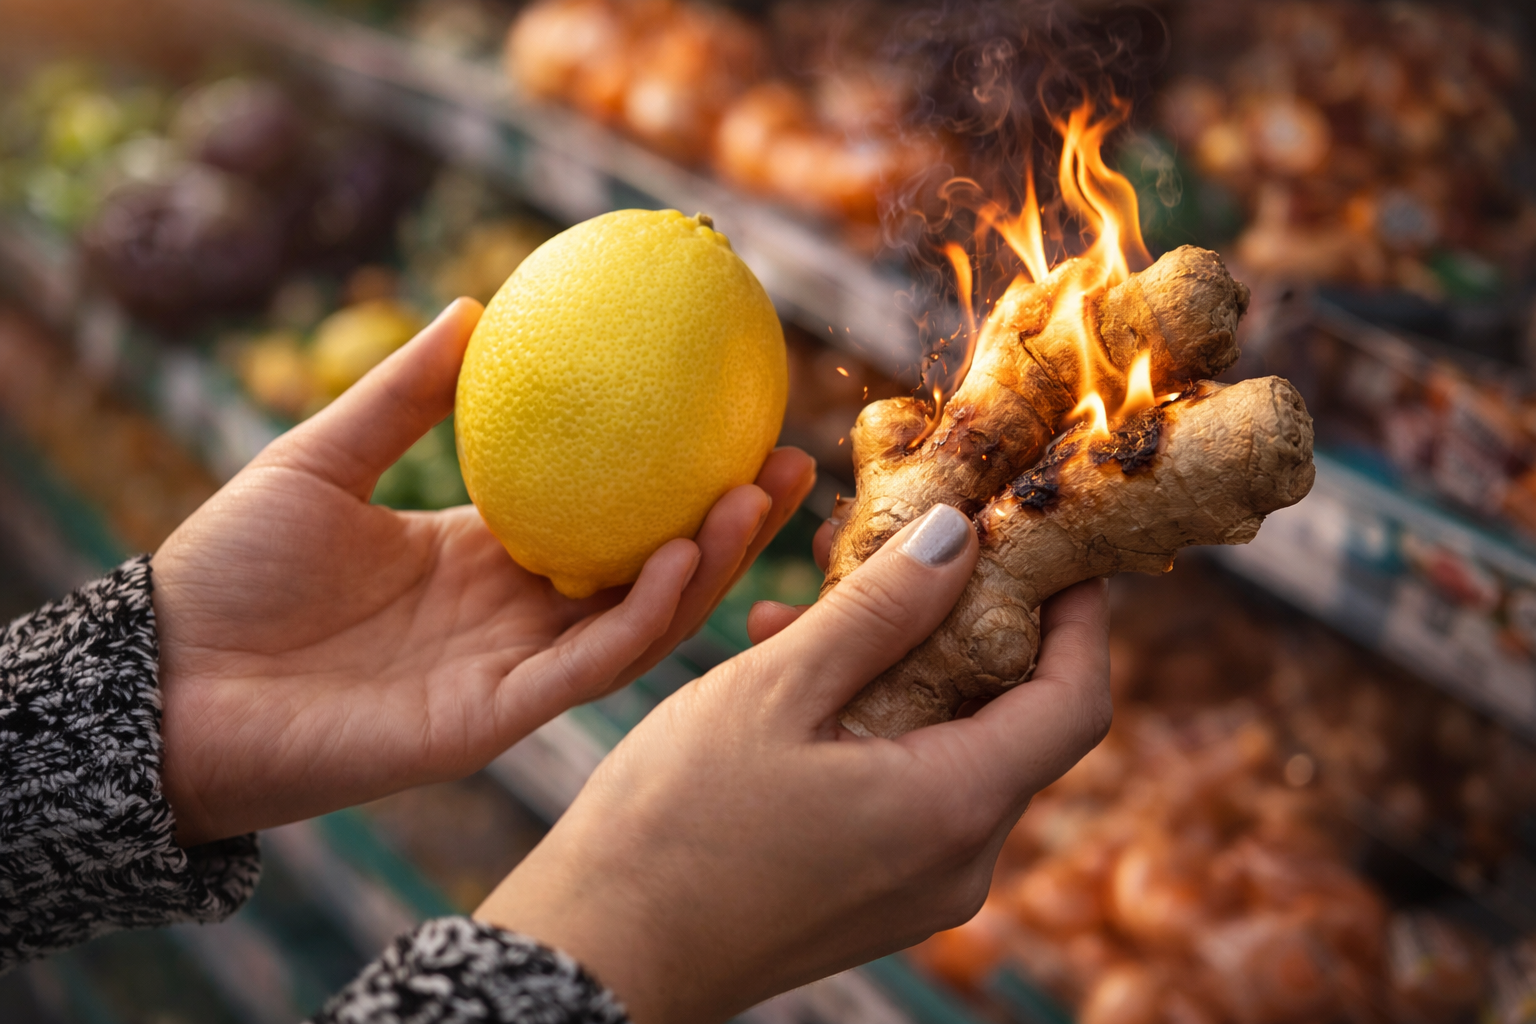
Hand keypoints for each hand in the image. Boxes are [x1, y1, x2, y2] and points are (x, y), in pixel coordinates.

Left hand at [153, 299, 814, 846]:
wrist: (165, 686)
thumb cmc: (226, 573)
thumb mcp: (316, 460)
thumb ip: (398, 398)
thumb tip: (470, 307)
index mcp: (479, 557)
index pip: (602, 516)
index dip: (669, 475)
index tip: (729, 414)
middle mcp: (512, 616)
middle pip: (647, 569)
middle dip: (726, 522)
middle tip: (789, 458)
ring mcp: (511, 671)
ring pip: (641, 621)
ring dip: (708, 563)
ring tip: (758, 495)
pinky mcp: (496, 720)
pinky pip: (592, 664)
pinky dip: (646, 613)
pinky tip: (684, 553)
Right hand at [475, 503, 1111, 1022]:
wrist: (596, 955)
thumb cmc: (672, 826)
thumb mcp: (776, 691)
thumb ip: (880, 608)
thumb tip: (961, 534)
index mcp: (953, 809)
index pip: (1075, 700)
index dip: (1079, 615)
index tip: (1047, 544)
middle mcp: (959, 861)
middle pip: (1012, 718)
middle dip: (964, 623)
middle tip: (901, 550)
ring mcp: (919, 888)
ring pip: (950, 746)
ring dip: (902, 666)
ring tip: (809, 610)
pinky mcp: (875, 895)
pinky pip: (908, 787)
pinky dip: (873, 721)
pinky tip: (791, 674)